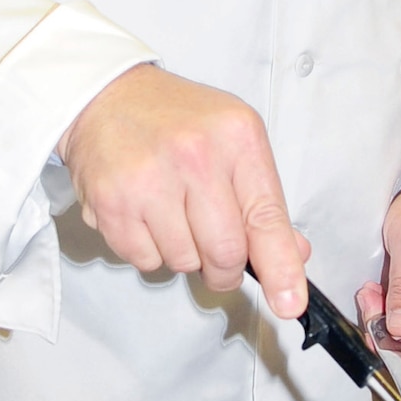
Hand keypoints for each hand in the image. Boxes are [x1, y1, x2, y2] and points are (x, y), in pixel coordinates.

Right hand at [58, 64, 308, 316]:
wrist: (106, 97)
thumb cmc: (175, 121)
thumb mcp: (234, 141)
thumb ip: (263, 202)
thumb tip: (294, 255)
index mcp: (236, 137)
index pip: (266, 217)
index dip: (281, 268)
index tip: (289, 303)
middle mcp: (194, 155)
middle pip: (225, 252)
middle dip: (225, 268)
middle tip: (218, 256)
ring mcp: (149, 179)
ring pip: (184, 262)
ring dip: (184, 254)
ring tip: (171, 212)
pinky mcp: (112, 202)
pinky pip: (144, 260)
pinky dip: (149, 250)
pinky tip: (144, 213)